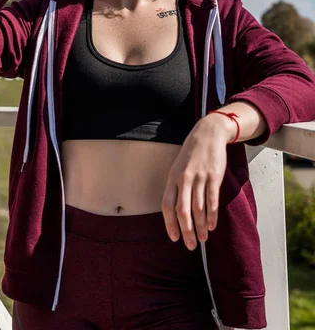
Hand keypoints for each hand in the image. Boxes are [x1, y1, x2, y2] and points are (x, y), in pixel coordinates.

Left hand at [161, 116, 230, 249]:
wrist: (208, 133)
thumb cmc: (191, 154)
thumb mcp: (178, 168)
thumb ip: (177, 187)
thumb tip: (177, 212)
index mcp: (172, 178)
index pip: (167, 205)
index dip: (170, 223)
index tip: (174, 238)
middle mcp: (184, 179)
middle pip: (182, 211)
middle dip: (186, 231)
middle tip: (191, 245)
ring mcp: (199, 178)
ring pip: (198, 208)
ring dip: (200, 226)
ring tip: (203, 239)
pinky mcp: (213, 177)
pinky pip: (212, 200)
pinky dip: (212, 215)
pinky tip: (212, 226)